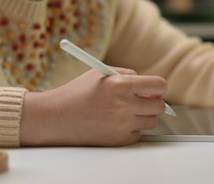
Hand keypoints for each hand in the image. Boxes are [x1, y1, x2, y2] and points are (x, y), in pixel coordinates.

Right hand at [20, 67, 166, 146]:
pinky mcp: (118, 140)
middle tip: (142, 101)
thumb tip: (152, 87)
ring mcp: (121, 125)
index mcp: (120, 84)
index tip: (154, 89)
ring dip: (142, 116)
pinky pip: (138, 134)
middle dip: (153, 102)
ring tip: (123, 111)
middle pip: (160, 106)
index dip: (158, 87)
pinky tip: (114, 123)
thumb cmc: (77, 92)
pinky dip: (131, 129)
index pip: (159, 86)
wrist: (54, 117)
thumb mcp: (101, 73)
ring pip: (151, 121)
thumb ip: (129, 75)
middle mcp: (123, 105)